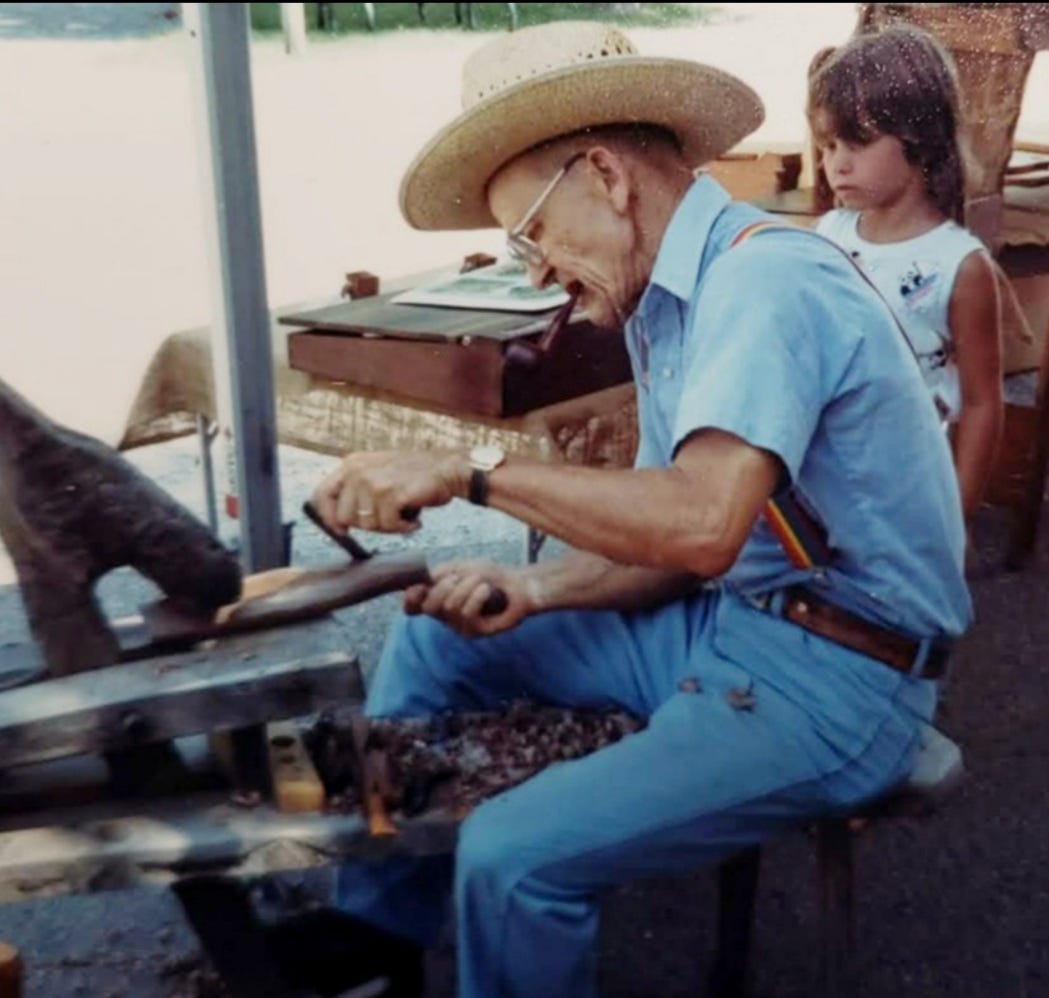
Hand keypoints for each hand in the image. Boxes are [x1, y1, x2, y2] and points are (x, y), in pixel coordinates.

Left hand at [311, 450, 466, 533]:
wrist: (448, 468)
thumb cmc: (416, 475)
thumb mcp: (378, 473)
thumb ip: (357, 491)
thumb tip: (339, 522)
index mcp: (351, 464)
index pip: (321, 495)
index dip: (328, 517)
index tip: (340, 530)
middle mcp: (358, 471)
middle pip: (345, 517)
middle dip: (368, 525)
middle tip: (389, 519)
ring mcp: (373, 482)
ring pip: (368, 525)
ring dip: (389, 527)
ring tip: (404, 515)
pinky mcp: (390, 494)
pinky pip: (389, 525)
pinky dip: (403, 528)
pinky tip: (414, 519)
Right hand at [403, 560, 535, 635]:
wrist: (517, 583)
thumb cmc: (488, 575)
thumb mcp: (459, 567)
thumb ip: (438, 575)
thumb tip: (419, 583)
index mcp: (437, 599)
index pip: (412, 607)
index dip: (410, 599)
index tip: (419, 587)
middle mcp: (445, 616)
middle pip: (428, 608)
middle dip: (442, 588)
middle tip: (457, 578)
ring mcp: (459, 626)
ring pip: (450, 607)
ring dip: (465, 587)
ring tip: (479, 581)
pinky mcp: (476, 632)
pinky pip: (468, 614)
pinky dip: (476, 596)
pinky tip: (486, 590)